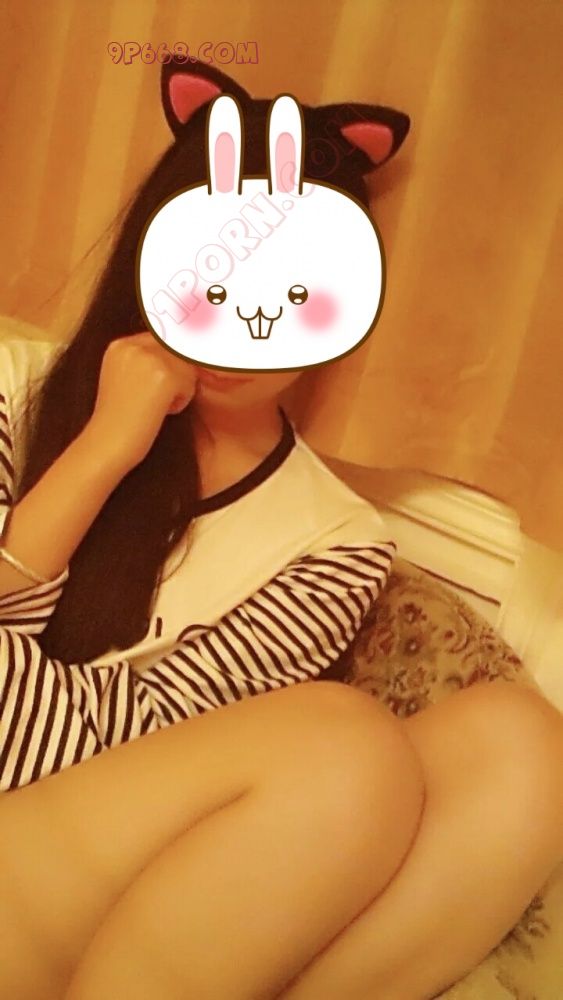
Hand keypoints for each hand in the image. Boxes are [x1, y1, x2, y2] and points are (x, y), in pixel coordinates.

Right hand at [89, 332, 197, 470]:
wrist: (108, 444)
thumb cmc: (119, 420)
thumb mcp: (123, 379)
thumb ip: (143, 361)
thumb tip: (180, 353)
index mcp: (119, 345)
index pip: (160, 341)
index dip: (168, 364)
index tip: (160, 386)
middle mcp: (132, 346)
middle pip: (175, 351)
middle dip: (175, 375)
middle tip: (156, 400)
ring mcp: (149, 358)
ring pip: (185, 366)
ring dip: (180, 388)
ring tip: (158, 407)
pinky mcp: (164, 376)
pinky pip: (189, 383)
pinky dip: (182, 400)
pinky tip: (162, 412)